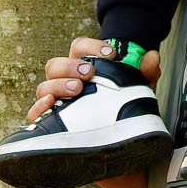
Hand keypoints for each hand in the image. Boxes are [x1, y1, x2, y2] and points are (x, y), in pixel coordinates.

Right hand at [27, 37, 161, 120]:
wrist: (120, 140)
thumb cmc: (123, 108)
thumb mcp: (138, 90)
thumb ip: (145, 73)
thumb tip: (152, 56)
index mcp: (83, 68)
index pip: (79, 48)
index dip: (92, 47)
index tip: (111, 54)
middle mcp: (65, 81)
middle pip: (56, 64)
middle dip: (71, 65)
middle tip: (90, 73)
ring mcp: (54, 101)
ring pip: (44, 86)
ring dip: (58, 84)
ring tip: (77, 89)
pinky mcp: (49, 121)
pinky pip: (34, 112)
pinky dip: (39, 106)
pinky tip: (50, 104)